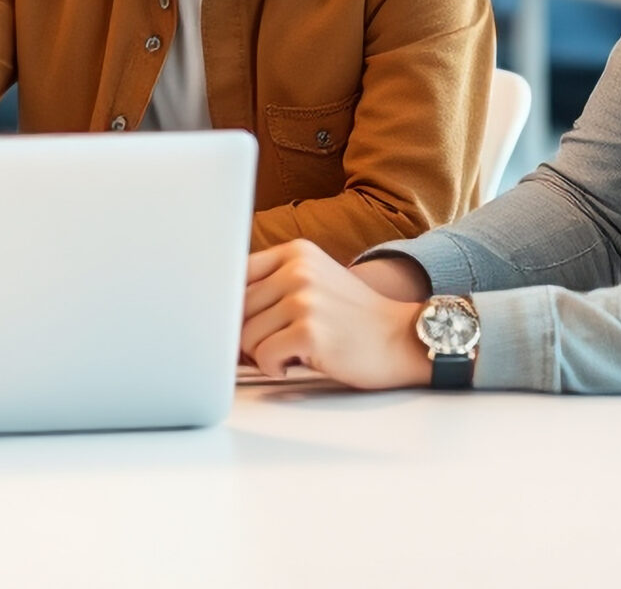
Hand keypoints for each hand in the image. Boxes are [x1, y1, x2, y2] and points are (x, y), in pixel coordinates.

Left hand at [240, 241, 433, 388]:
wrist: (402, 338)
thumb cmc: (353, 318)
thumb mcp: (315, 281)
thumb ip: (272, 284)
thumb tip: (218, 313)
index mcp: (295, 253)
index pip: (234, 275)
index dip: (229, 307)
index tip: (237, 324)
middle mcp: (297, 269)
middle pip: (235, 309)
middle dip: (246, 336)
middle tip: (271, 346)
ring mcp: (304, 299)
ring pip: (245, 335)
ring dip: (261, 354)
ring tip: (288, 353)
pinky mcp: (310, 331)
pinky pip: (263, 356)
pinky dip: (273, 367)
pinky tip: (294, 364)